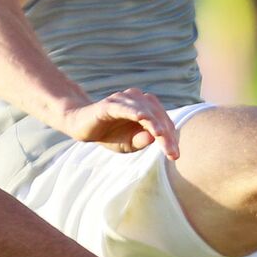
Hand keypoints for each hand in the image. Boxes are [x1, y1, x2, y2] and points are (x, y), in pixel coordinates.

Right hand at [59, 88, 179, 158]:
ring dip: (153, 122)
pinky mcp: (110, 104)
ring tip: (161, 135)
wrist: (82, 127)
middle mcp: (138, 101)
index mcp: (147, 110)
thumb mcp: (128, 144)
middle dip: (166, 135)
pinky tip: (142, 117)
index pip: (163, 122)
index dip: (170, 138)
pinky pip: (124, 106)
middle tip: (171, 153)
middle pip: (157, 116)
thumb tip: (154, 138)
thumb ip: (141, 141)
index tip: (175, 156)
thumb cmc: (109, 135)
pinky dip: (133, 110)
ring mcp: (124, 100)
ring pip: (144, 110)